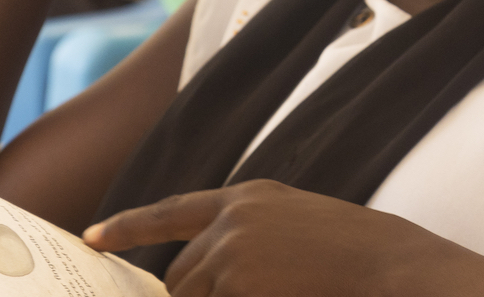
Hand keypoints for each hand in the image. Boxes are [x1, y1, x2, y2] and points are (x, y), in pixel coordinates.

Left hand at [84, 181, 483, 296]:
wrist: (390, 265)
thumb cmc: (358, 256)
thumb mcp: (299, 232)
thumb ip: (252, 244)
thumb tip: (215, 276)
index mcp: (250, 197)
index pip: (172, 211)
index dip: (128, 226)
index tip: (92, 237)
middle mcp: (233, 216)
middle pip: (179, 274)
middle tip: (236, 291)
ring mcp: (231, 248)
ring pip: (193, 295)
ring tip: (276, 286)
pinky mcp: (235, 278)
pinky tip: (280, 291)